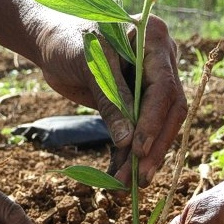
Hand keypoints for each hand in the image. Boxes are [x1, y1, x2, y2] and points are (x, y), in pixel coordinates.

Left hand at [0, 0, 186, 186]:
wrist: (53, 44)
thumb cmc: (69, 42)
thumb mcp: (89, 66)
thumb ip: (109, 100)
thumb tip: (127, 142)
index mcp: (154, 39)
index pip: (164, 86)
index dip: (153, 120)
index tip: (138, 149)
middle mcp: (161, 61)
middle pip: (170, 109)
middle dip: (154, 145)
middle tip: (139, 177)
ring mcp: (152, 82)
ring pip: (160, 124)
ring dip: (144, 156)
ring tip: (125, 183)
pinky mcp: (139, 101)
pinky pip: (142, 129)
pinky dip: (131, 153)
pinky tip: (120, 173)